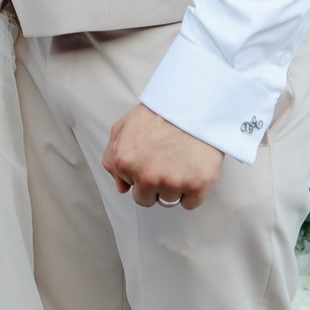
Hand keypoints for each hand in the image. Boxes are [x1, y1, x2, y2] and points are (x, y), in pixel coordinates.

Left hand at [103, 105, 223, 208]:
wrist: (192, 106)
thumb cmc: (159, 115)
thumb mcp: (123, 128)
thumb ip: (112, 157)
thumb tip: (121, 186)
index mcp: (125, 163)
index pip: (131, 189)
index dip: (142, 176)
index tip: (151, 162)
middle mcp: (146, 176)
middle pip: (149, 200)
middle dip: (155, 186)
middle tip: (165, 165)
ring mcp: (172, 183)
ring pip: (170, 200)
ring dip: (175, 187)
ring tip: (180, 163)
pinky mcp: (196, 186)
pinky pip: (191, 204)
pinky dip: (193, 192)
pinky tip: (192, 171)